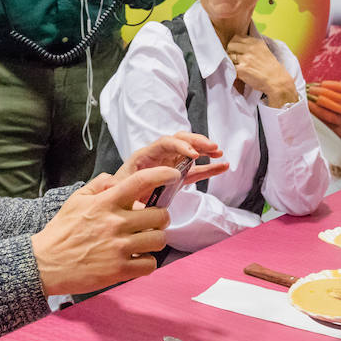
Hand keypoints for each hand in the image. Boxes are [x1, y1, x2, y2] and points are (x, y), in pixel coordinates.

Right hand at [31, 166, 179, 294]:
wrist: (45, 264)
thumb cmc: (61, 232)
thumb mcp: (75, 201)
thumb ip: (97, 186)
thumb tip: (115, 179)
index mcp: (105, 203)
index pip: (140, 182)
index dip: (162, 175)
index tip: (172, 175)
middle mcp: (115, 223)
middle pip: (159, 216)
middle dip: (160, 218)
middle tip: (152, 222)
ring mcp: (119, 248)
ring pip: (159, 240)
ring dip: (155, 240)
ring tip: (143, 241)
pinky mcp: (119, 270)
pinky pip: (150, 264)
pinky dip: (146, 262)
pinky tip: (136, 259)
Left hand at [111, 131, 227, 187]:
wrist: (116, 201)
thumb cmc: (117, 193)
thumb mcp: (117, 191)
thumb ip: (120, 190)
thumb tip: (121, 194)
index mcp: (144, 156)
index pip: (164, 143)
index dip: (180, 146)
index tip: (193, 155)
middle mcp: (158, 157)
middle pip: (180, 140)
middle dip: (196, 141)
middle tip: (212, 147)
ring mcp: (169, 165)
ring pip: (190, 152)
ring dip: (205, 149)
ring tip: (219, 152)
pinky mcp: (177, 176)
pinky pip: (195, 170)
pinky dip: (209, 168)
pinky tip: (223, 166)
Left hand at [227, 35, 298, 107]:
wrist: (276, 80)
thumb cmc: (271, 67)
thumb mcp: (264, 50)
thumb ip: (252, 45)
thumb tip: (240, 44)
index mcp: (256, 43)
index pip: (237, 37)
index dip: (235, 44)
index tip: (237, 49)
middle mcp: (250, 49)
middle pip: (231, 45)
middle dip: (231, 51)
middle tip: (235, 57)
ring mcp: (245, 59)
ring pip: (230, 56)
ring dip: (232, 61)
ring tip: (240, 66)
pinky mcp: (241, 69)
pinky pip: (231, 66)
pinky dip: (234, 70)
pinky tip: (241, 72)